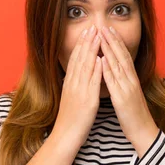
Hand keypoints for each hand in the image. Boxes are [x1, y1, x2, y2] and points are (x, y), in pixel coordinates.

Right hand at [52, 24, 102, 148]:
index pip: (75, 60)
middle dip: (86, 42)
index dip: (80, 45)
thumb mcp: (69, 99)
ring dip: (91, 50)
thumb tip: (74, 76)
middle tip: (92, 27)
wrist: (65, 137)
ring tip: (97, 36)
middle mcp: (73, 84)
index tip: (86, 32)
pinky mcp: (87, 101)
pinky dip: (96, 70)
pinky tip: (100, 59)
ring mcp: (79, 92)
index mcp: (69, 84)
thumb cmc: (69, 120)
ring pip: (85, 67)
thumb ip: (72, 86)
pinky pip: (92, 83)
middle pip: (79, 59)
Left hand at [97, 25, 158, 154]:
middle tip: (104, 25)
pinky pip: (114, 82)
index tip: (109, 29)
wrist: (143, 132)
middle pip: (122, 56)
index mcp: (132, 80)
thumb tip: (116, 72)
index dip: (117, 42)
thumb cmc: (135, 115)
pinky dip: (108, 69)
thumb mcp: (130, 95)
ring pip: (118, 65)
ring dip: (109, 49)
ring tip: (102, 35)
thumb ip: (124, 83)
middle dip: (113, 40)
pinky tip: (102, 59)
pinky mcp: (122, 98)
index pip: (124, 56)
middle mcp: (131, 81)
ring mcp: (127, 88)